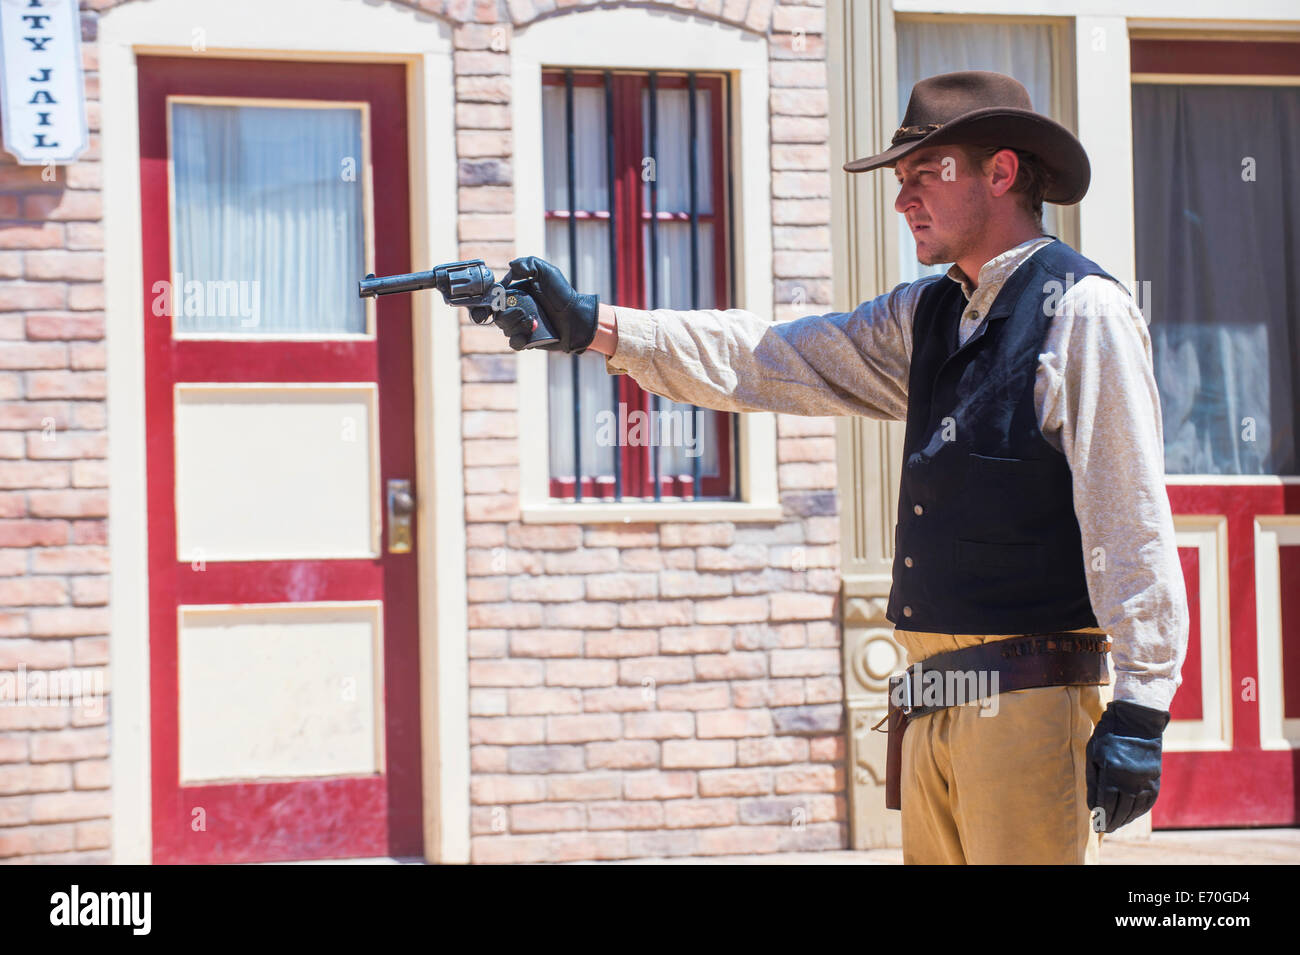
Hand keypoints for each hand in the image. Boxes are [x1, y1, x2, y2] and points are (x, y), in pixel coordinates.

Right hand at [497, 255, 598, 353]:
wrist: (576, 316)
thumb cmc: (563, 293)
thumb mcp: (548, 272)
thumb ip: (529, 263)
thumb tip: (511, 266)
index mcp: (516, 293)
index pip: (494, 297)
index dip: (491, 298)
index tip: (497, 299)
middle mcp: (516, 309)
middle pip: (497, 314)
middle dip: (507, 313)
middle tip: (521, 311)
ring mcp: (521, 325)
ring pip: (505, 328)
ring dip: (515, 324)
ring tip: (532, 321)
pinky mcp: (528, 340)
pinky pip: (514, 343)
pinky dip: (518, 339)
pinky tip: (528, 333)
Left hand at [1085, 699, 1170, 832]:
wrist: (1137, 721)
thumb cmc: (1109, 735)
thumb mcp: (1094, 754)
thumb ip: (1093, 781)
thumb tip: (1093, 806)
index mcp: (1112, 772)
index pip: (1106, 803)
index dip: (1101, 817)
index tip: (1096, 826)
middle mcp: (1131, 779)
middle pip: (1121, 809)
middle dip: (1112, 821)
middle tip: (1105, 829)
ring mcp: (1145, 780)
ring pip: (1135, 808)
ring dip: (1125, 819)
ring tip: (1116, 824)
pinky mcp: (1155, 779)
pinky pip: (1148, 802)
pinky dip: (1139, 811)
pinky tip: (1132, 815)